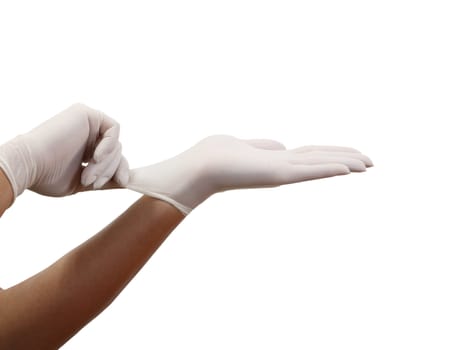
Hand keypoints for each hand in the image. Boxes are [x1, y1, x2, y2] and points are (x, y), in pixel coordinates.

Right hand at [0, 103, 128, 197]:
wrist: (30, 166)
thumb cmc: (49, 177)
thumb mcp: (84, 182)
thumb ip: (106, 179)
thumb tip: (126, 181)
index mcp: (86, 149)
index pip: (114, 159)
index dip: (120, 171)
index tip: (120, 183)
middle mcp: (88, 134)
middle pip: (117, 152)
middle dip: (109, 170)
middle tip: (92, 182)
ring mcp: (87, 122)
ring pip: (116, 144)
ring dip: (105, 164)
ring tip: (86, 175)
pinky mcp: (86, 113)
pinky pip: (114, 128)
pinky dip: (109, 145)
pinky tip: (95, 157)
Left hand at [127, 135, 372, 214]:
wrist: (198, 168)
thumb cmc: (216, 156)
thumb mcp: (247, 145)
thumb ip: (266, 145)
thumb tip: (283, 145)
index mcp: (277, 159)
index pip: (311, 155)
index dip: (332, 154)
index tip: (351, 157)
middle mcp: (283, 166)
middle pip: (321, 159)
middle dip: (346, 159)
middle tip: (371, 162)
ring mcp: (282, 170)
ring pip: (320, 165)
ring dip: (345, 164)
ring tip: (368, 164)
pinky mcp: (277, 174)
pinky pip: (308, 171)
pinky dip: (328, 170)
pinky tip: (348, 170)